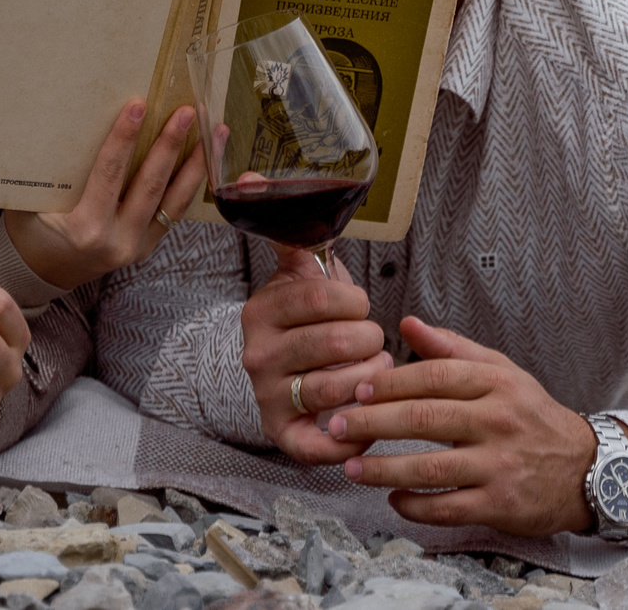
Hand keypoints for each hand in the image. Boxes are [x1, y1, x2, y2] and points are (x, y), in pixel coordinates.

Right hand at [4, 100, 207, 291]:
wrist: (42, 272)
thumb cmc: (31, 230)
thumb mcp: (28, 201)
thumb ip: (47, 170)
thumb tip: (57, 120)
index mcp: (85, 228)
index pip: (109, 174)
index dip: (124, 138)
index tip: (139, 106)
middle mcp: (117, 241)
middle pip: (150, 185)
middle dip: (171, 145)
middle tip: (187, 111)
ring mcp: (137, 247)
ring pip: (174, 201)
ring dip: (196, 164)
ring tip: (214, 130)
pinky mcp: (148, 246)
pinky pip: (175, 212)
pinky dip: (191, 184)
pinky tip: (206, 159)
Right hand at [242, 246, 392, 463]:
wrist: (280, 367)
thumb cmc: (304, 315)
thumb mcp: (297, 269)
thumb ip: (291, 228)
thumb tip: (253, 179)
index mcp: (260, 312)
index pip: (322, 297)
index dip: (355, 301)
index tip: (358, 305)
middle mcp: (257, 356)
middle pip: (337, 342)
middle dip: (371, 339)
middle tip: (373, 341)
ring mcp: (267, 398)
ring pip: (337, 388)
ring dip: (371, 378)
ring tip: (375, 369)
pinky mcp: (281, 435)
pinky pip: (318, 447)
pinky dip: (351, 437)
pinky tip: (366, 417)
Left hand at [328, 316, 611, 536]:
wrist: (587, 469)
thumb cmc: (532, 416)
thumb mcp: (502, 372)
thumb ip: (452, 349)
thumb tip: (405, 323)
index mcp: (495, 383)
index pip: (433, 377)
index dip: (390, 383)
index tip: (356, 389)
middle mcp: (498, 421)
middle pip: (425, 419)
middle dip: (373, 423)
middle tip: (336, 425)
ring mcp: (500, 465)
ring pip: (431, 468)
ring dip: (384, 469)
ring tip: (350, 467)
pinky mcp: (501, 504)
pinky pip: (449, 508)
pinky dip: (415, 506)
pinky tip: (392, 500)